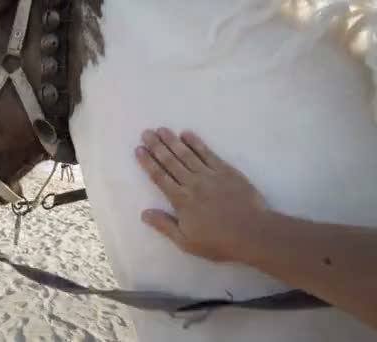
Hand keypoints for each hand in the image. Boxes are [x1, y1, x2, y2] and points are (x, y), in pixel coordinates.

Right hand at [135, 128, 267, 262]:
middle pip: (171, 162)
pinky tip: (187, 134)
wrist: (253, 233)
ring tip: (162, 130)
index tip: (139, 150)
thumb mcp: (186, 242)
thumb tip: (144, 213)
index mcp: (181, 201)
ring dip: (173, 141)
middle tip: (146, 132)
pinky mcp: (226, 171)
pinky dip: (197, 143)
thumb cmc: (218, 241)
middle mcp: (192, 183)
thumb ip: (165, 226)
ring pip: (187, 154)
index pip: (160, 177)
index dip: (148, 162)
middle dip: (157, 146)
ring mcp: (210, 175)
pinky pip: (208, 153)